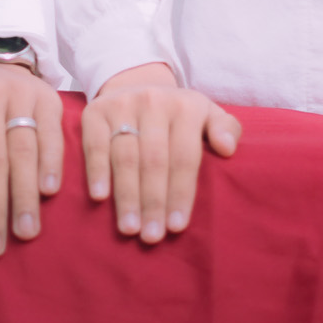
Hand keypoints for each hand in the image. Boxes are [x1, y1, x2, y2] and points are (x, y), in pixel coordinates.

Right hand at [83, 63, 240, 242]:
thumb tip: (228, 148)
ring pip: (125, 156)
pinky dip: (96, 171)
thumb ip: (226, 128)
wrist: (136, 85)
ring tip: (129, 228)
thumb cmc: (178, 115)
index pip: (184, 156)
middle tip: (152, 237)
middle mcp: (153, 101)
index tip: (177, 226)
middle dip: (153, 201)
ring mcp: (122, 104)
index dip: (181, 192)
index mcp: (186, 106)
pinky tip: (100, 197)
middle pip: (154, 160)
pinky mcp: (95, 111)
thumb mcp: (207, 115)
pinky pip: (94, 144)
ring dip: (127, 195)